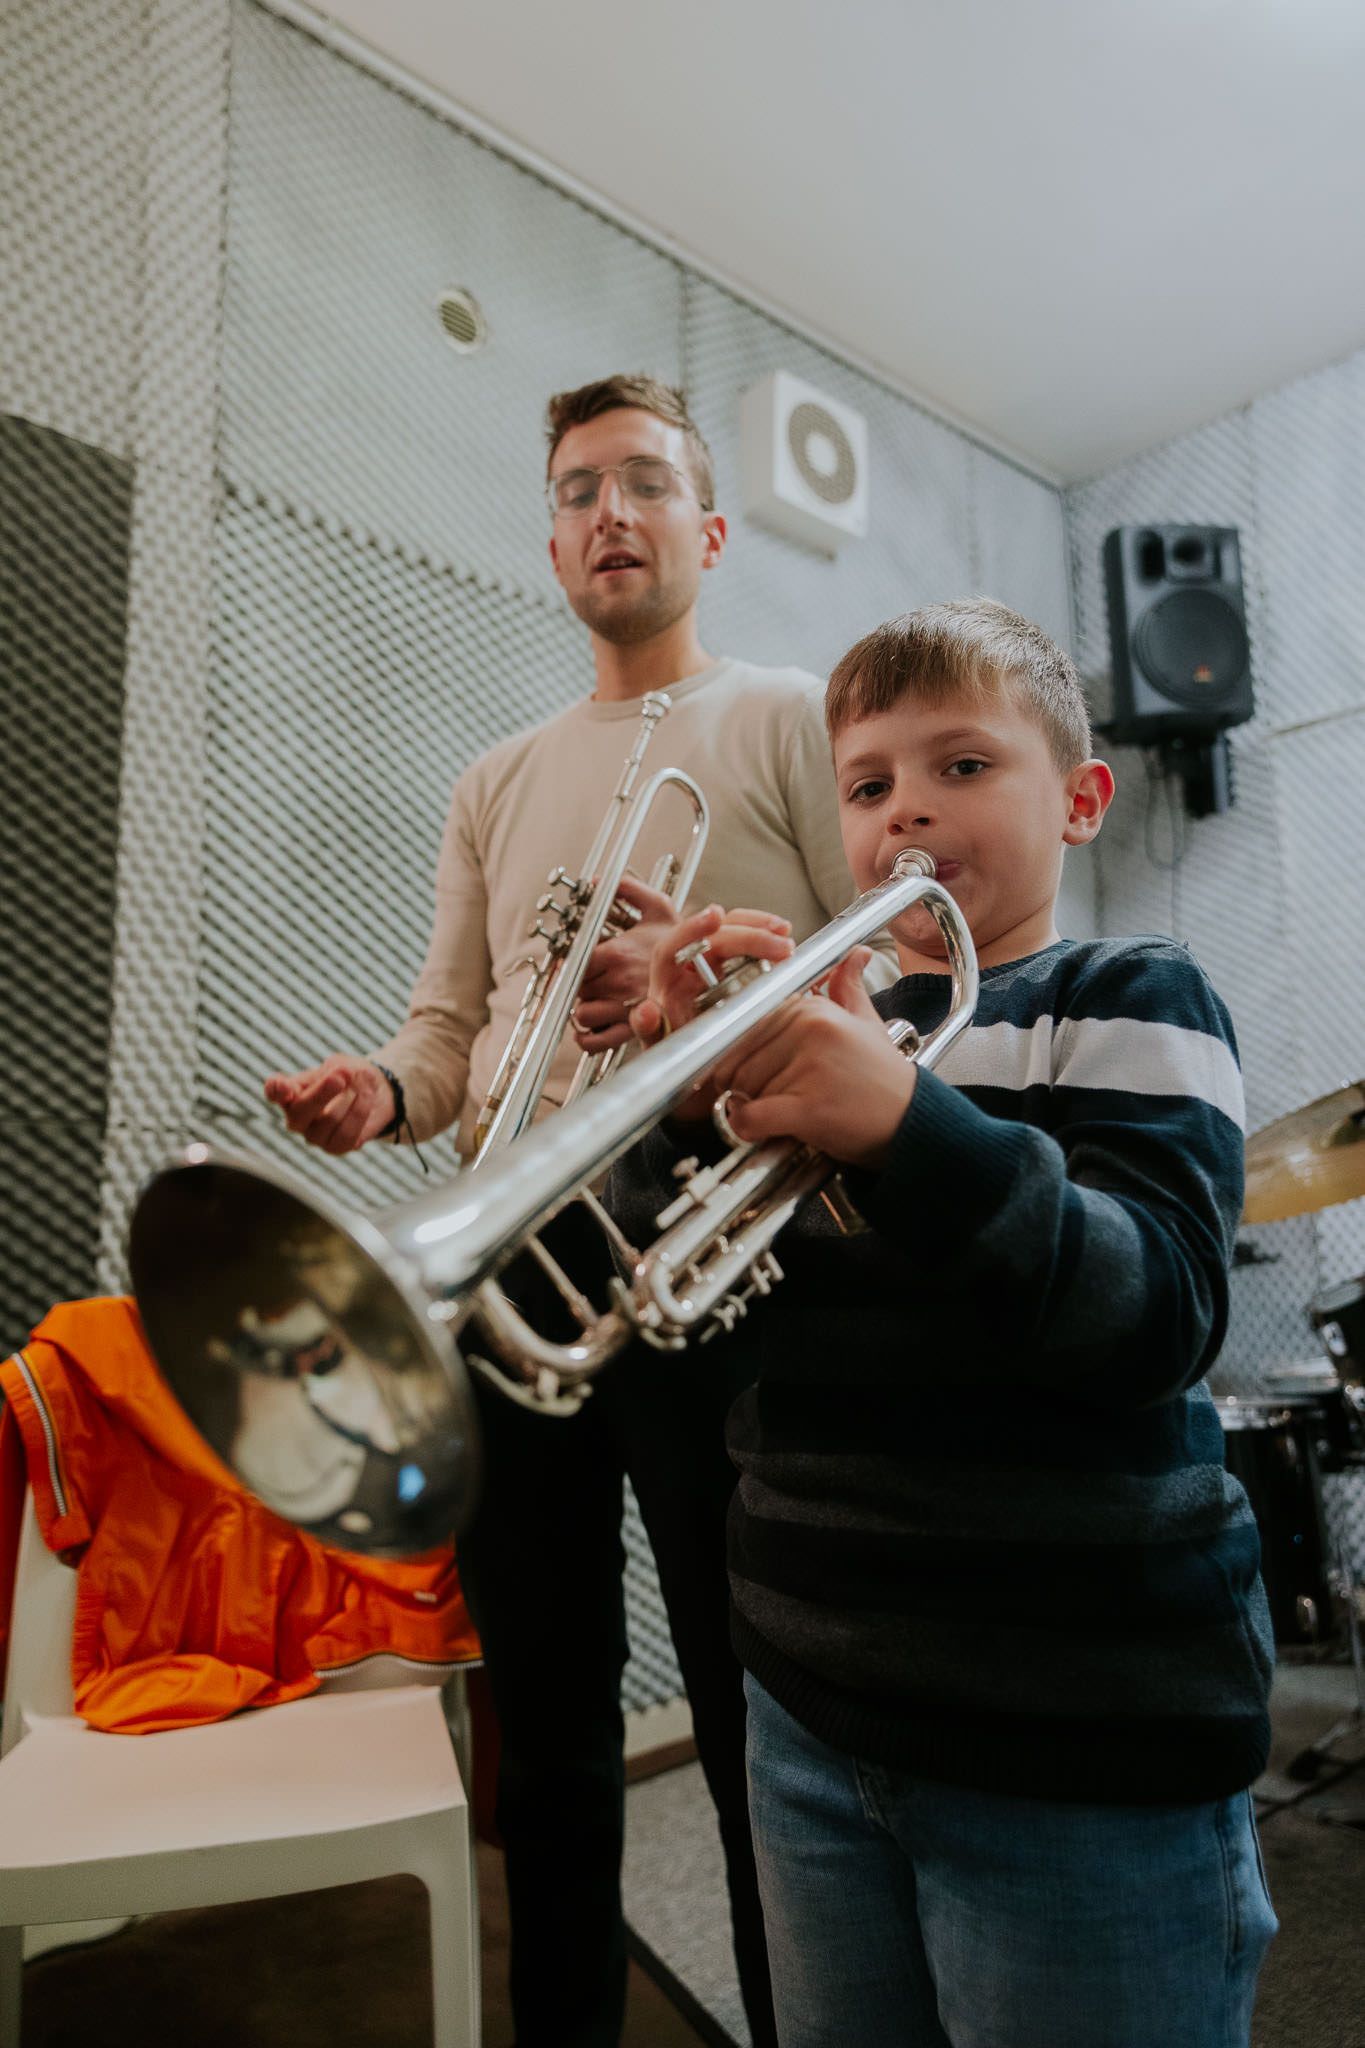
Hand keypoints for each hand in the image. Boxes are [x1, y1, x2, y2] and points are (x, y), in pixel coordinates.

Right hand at [263, 1054, 394, 1154]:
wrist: (373, 1092)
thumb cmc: (349, 1075)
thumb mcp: (343, 1064)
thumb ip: (339, 1069)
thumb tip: (343, 1075)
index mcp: (291, 1090)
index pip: (274, 1091)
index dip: (276, 1090)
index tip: (284, 1086)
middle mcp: (296, 1116)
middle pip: (299, 1111)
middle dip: (321, 1093)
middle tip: (341, 1077)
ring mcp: (313, 1134)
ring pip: (328, 1122)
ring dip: (352, 1100)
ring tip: (365, 1086)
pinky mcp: (334, 1147)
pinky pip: (346, 1136)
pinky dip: (360, 1115)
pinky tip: (367, 1099)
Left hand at [571, 875, 682, 1054]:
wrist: (710, 970)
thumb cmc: (682, 941)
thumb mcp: (658, 907)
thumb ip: (629, 889)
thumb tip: (599, 879)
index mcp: (617, 953)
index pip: (574, 961)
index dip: (570, 963)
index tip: (575, 962)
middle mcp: (617, 981)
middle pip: (576, 987)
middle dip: (580, 983)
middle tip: (590, 979)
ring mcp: (624, 1007)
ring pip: (583, 1013)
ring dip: (584, 1008)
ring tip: (595, 999)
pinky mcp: (633, 1029)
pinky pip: (596, 1041)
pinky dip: (587, 1038)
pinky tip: (590, 1028)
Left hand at [625, 904, 794, 1123]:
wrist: (706, 1089)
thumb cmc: (681, 1069)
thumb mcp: (664, 1056)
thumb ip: (651, 1033)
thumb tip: (646, 1011)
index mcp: (667, 983)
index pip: (674, 945)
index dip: (692, 928)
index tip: (715, 918)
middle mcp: (691, 970)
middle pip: (716, 935)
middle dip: (748, 934)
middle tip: (779, 945)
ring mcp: (716, 969)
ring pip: (736, 933)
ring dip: (762, 931)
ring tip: (787, 943)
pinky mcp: (741, 973)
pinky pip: (754, 948)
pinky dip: (771, 943)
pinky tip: (788, 948)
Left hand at [708, 948, 916, 1167]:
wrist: (912, 1120)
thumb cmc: (884, 1077)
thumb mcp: (867, 1023)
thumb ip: (849, 988)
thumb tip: (856, 954)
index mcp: (814, 1008)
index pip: (747, 1028)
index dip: (747, 1055)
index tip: (765, 1069)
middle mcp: (810, 1030)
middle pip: (740, 1059)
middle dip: (746, 1084)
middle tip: (774, 1096)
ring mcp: (810, 1067)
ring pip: (744, 1089)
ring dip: (751, 1107)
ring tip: (782, 1111)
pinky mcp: (809, 1107)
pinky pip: (752, 1117)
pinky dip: (746, 1127)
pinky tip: (761, 1130)